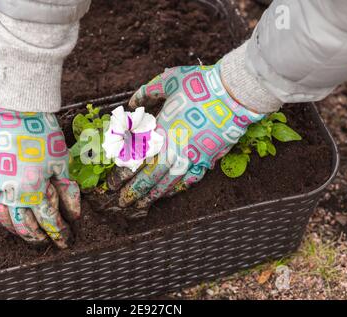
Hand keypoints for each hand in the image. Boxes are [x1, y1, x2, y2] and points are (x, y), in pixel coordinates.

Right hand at [0, 106, 80, 247]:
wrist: (16, 115)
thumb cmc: (43, 137)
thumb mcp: (61, 163)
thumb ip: (67, 191)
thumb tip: (74, 213)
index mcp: (34, 190)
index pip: (49, 221)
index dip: (60, 233)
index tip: (67, 239)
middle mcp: (13, 194)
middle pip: (26, 227)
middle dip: (40, 238)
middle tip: (50, 243)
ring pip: (7, 221)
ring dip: (20, 232)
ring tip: (32, 236)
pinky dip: (7, 218)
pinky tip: (15, 218)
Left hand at [108, 63, 264, 216]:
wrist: (235, 94)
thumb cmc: (201, 85)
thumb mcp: (168, 80)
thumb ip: (147, 92)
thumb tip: (132, 101)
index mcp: (161, 130)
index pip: (136, 159)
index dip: (122, 174)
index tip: (112, 184)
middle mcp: (174, 149)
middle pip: (149, 177)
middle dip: (133, 192)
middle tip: (121, 204)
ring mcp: (191, 157)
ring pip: (168, 182)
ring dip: (152, 195)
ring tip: (141, 206)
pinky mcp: (208, 159)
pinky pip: (190, 179)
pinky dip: (178, 188)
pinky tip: (169, 193)